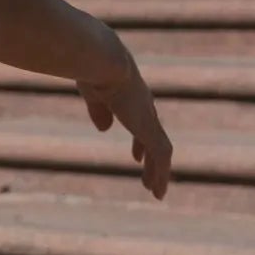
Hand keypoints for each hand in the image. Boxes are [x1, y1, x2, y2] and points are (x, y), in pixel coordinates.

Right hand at [78, 31, 172, 199]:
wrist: (104, 61)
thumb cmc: (92, 68)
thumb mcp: (92, 92)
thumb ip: (98, 110)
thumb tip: (104, 129)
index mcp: (131, 94)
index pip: (141, 120)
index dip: (141, 139)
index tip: (138, 155)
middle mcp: (144, 106)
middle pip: (154, 137)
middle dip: (151, 157)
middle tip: (149, 174)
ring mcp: (149, 118)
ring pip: (161, 150)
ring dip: (158, 171)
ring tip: (155, 191)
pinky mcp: (150, 129)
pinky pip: (161, 157)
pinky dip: (161, 175)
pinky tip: (157, 192)